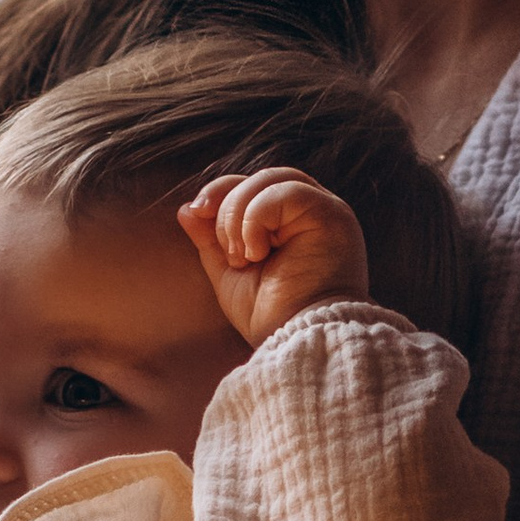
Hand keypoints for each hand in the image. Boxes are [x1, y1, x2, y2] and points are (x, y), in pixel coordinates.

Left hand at [179, 169, 370, 344]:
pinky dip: (258, 218)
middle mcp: (311, 213)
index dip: (221, 192)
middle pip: (260, 178)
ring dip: (240, 215)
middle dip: (227, 205)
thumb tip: (186, 209)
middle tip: (226, 248)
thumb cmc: (271, 316)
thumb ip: (211, 240)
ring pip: (271, 179)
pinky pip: (287, 191)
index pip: (253, 186)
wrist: (297, 342)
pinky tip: (259, 253)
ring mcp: (325, 211)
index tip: (197, 212)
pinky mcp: (333, 215)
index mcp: (292, 223)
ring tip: (243, 257)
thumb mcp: (230, 273)